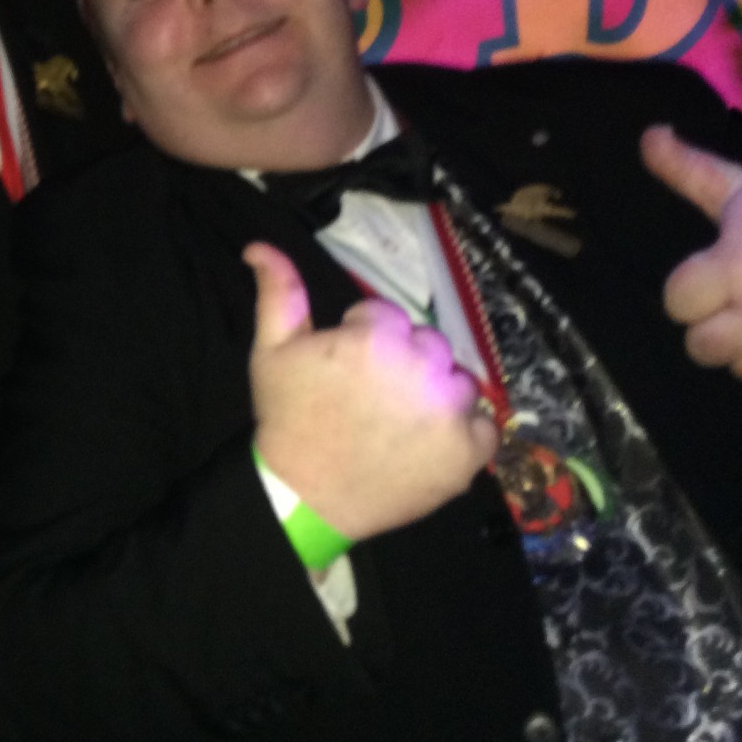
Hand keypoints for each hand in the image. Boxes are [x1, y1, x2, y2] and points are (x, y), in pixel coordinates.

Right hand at [246, 242, 495, 539]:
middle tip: (372, 400)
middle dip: (405, 364)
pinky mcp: (469, 453)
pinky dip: (462, 435)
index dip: (363, 341)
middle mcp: (422, 369)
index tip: (344, 373)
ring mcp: (451, 413)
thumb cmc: (287, 420)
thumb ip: (279, 294)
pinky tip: (426, 446)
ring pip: (458, 382)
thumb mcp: (271, 352)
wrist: (304, 496)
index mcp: (376, 338)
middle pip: (429, 346)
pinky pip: (483, 426)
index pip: (388, 318)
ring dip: (436, 396)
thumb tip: (258, 245)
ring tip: (399, 424)